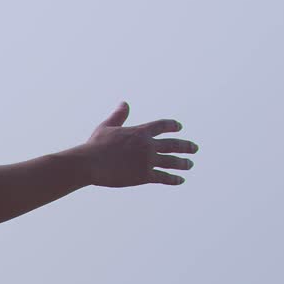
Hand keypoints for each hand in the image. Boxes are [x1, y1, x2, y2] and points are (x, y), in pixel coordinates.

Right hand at [75, 102, 198, 187]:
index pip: (162, 125)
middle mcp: (148, 145)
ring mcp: (147, 160)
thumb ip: (119, 115)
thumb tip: (124, 103)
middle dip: (186, 146)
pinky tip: (180, 180)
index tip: (179, 128)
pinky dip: (173, 179)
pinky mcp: (144, 175)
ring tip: (190, 164)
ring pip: (172, 161)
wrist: (89, 163)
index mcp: (140, 131)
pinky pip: (164, 177)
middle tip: (194, 148)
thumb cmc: (95, 145)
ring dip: (183, 163)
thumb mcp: (107, 126)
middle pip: (174, 144)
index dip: (172, 125)